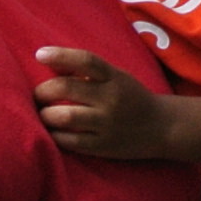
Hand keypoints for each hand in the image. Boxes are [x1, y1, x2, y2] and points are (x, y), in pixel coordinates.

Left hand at [35, 46, 171, 159]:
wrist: (162, 127)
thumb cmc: (130, 97)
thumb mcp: (116, 77)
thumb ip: (88, 71)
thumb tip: (49, 63)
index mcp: (114, 78)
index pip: (85, 60)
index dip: (60, 55)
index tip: (40, 54)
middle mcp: (110, 99)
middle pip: (66, 88)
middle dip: (43, 91)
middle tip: (38, 95)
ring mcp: (107, 124)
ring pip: (65, 117)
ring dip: (45, 115)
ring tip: (43, 114)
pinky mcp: (103, 146)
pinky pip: (70, 141)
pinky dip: (55, 135)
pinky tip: (53, 131)